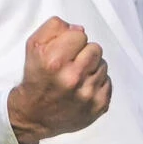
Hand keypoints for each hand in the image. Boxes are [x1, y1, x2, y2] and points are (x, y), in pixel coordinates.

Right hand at [8, 16, 111, 143]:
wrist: (34, 115)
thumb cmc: (35, 79)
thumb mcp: (34, 46)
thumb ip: (54, 28)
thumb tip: (78, 29)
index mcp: (55, 62)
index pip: (80, 34)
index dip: (71, 40)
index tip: (63, 51)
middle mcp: (72, 79)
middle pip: (95, 48)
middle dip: (84, 53)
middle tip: (71, 64)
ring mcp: (88, 94)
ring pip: (103, 65)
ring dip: (91, 68)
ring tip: (76, 77)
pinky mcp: (98, 106)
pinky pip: (108, 82)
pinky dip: (97, 84)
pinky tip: (83, 88)